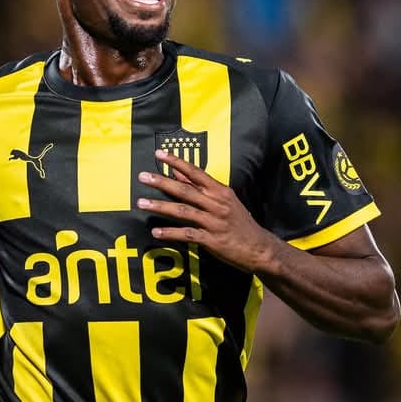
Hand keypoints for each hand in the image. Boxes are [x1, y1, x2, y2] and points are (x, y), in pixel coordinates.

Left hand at [136, 149, 275, 272]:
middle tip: (143, 176)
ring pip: (183, 211)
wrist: (259, 248)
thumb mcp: (224, 200)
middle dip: (162, 182)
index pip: (195, 173)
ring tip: (141, 203)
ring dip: (161, 206)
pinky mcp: (212, 240)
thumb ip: (200, 187)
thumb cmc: (240, 223)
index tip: (159, 154)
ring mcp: (214, 222)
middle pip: (185, 190)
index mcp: (220, 192)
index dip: (177, 162)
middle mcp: (217, 204)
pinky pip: (187, 234)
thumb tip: (179, 172)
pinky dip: (170, 232)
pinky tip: (156, 232)